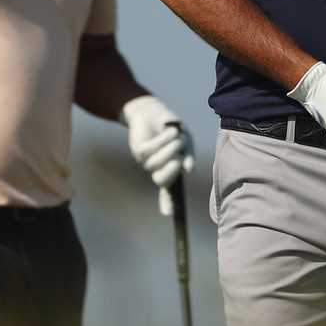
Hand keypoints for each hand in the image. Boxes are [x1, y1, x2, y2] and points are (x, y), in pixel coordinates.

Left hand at [121, 96, 194, 215]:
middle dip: (172, 171)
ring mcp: (145, 161)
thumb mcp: (185, 140)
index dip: (168, 203)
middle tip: (178, 158)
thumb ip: (188, 155)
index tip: (169, 214)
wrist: (153, 110)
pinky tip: (169, 130)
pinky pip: (151, 150)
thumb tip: (188, 171)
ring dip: (170, 148)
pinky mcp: (138, 150)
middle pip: (162, 181)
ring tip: (176, 135)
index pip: (168, 191)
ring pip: (156, 163)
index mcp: (169, 169)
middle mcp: (156, 168)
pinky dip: (163, 139)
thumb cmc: (170, 127)